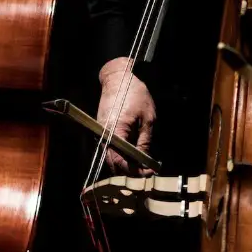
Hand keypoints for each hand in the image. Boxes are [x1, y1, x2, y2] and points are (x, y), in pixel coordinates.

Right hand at [95, 57, 156, 175]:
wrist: (118, 78)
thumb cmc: (134, 94)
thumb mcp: (147, 119)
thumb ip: (144, 142)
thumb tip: (146, 162)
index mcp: (115, 132)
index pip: (121, 162)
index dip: (136, 171)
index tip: (150, 172)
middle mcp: (104, 136)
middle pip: (114, 164)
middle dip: (130, 171)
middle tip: (147, 171)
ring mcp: (101, 134)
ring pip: (111, 158)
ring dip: (126, 164)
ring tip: (143, 164)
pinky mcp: (102, 131)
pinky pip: (110, 149)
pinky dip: (121, 155)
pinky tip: (134, 154)